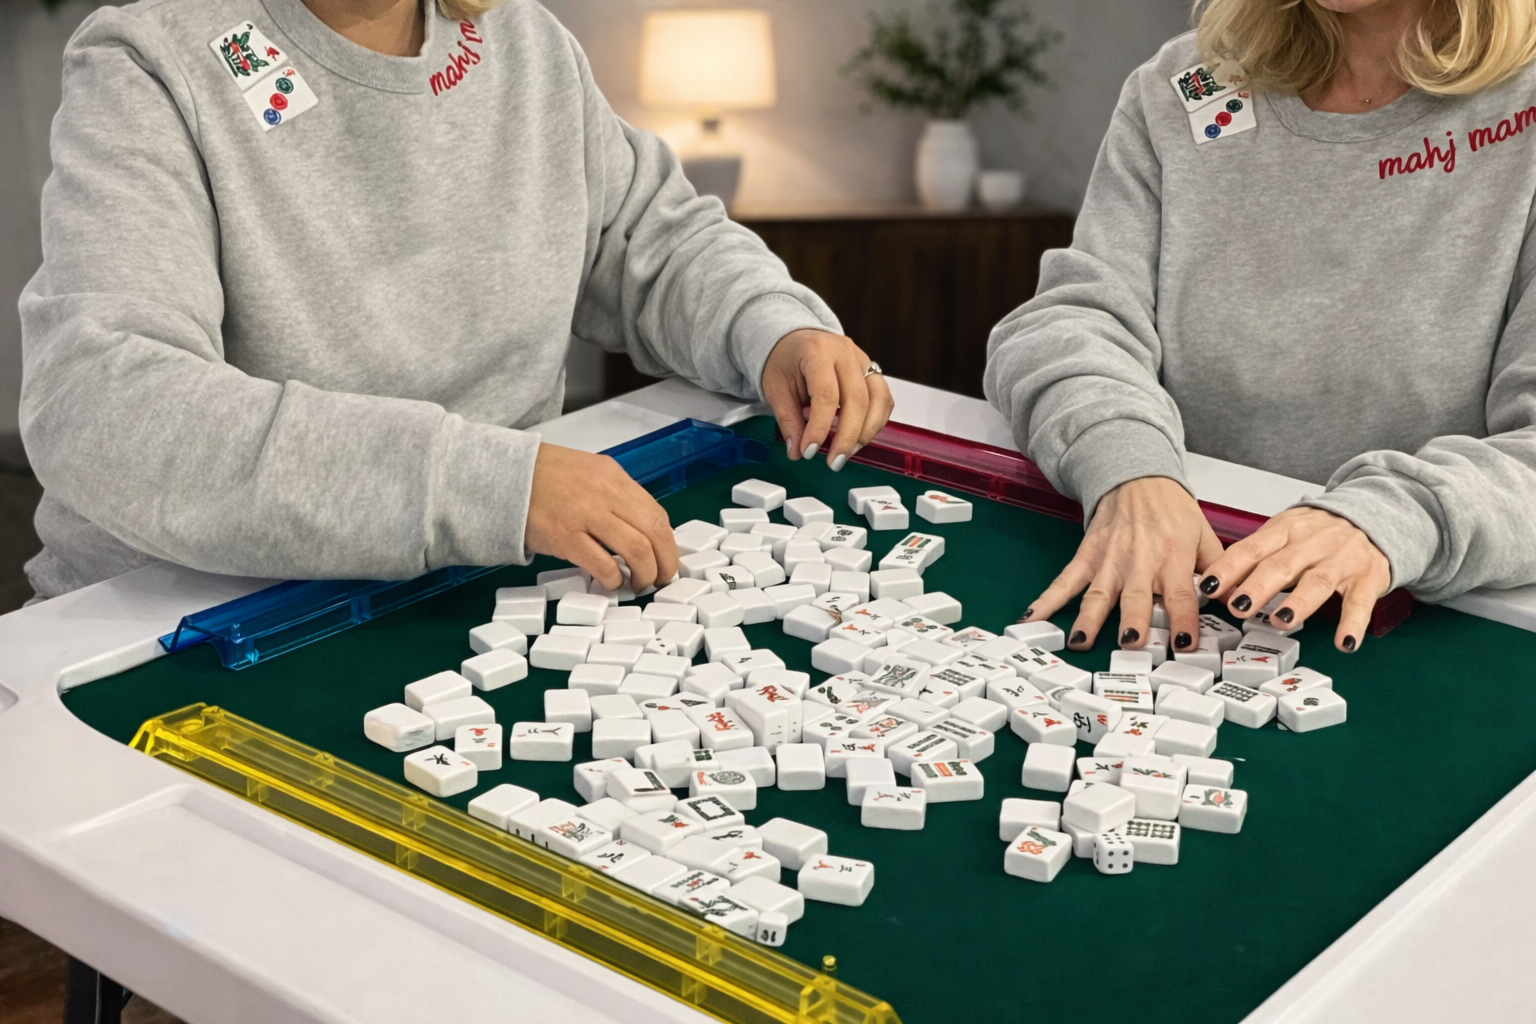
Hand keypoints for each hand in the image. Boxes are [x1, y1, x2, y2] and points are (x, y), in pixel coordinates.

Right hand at [524, 443, 678, 590]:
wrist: (503, 476)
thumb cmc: (546, 478)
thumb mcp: (590, 474)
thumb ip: (616, 497)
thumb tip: (641, 531)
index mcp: (614, 477)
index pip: (656, 513)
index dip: (668, 544)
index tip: (667, 559)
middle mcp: (605, 493)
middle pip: (653, 532)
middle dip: (664, 563)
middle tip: (660, 579)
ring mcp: (585, 515)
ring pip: (636, 549)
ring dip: (644, 573)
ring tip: (638, 583)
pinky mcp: (565, 537)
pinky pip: (603, 565)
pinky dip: (614, 579)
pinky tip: (612, 583)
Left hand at [761, 329, 894, 469]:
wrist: (797, 340)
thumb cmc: (785, 360)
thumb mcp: (776, 388)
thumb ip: (788, 420)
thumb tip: (798, 451)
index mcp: (817, 351)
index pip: (826, 395)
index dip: (819, 428)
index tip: (809, 450)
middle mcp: (845, 353)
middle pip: (858, 400)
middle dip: (847, 437)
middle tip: (833, 461)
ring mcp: (863, 360)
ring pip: (878, 400)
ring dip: (866, 432)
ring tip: (847, 452)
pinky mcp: (873, 372)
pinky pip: (884, 400)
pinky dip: (876, 423)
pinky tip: (859, 438)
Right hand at [1018, 476, 1222, 652]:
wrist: (1138, 479)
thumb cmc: (1173, 511)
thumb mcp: (1205, 536)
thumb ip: (1218, 570)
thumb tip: (1232, 601)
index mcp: (1173, 559)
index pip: (1181, 596)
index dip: (1183, 621)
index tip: (1185, 645)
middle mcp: (1139, 563)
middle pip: (1136, 598)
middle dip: (1133, 622)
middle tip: (1130, 644)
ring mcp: (1108, 561)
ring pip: (1098, 595)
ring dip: (1088, 619)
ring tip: (1080, 642)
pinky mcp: (1086, 557)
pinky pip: (1064, 581)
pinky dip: (1046, 600)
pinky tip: (1031, 617)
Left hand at [1198, 507, 1389, 652]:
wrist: (1373, 515)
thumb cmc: (1319, 531)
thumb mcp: (1284, 531)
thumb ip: (1256, 555)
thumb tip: (1217, 584)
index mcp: (1285, 530)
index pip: (1251, 549)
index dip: (1228, 568)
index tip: (1207, 586)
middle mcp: (1312, 544)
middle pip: (1282, 565)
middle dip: (1258, 586)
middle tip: (1238, 607)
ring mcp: (1341, 560)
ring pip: (1318, 581)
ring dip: (1299, 603)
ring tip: (1281, 622)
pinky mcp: (1368, 577)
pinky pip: (1360, 602)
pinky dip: (1353, 623)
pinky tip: (1344, 642)